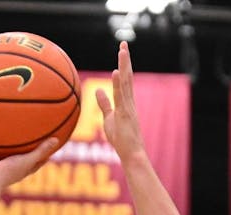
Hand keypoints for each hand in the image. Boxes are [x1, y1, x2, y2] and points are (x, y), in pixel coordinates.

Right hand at [0, 138, 59, 190]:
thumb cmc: (10, 171)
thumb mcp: (28, 160)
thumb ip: (41, 150)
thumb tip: (57, 140)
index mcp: (20, 169)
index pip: (35, 162)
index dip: (42, 155)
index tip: (49, 145)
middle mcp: (7, 167)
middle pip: (16, 157)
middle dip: (19, 148)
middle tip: (24, 134)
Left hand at [96, 41, 145, 160]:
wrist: (133, 154)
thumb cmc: (121, 140)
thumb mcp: (109, 118)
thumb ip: (104, 104)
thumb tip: (97, 90)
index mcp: (126, 102)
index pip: (125, 80)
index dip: (123, 65)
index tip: (122, 50)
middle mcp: (129, 102)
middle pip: (127, 77)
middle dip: (125, 60)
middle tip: (124, 43)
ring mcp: (128, 107)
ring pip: (126, 83)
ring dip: (124, 66)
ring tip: (122, 50)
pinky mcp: (125, 114)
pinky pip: (121, 97)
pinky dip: (118, 84)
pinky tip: (116, 72)